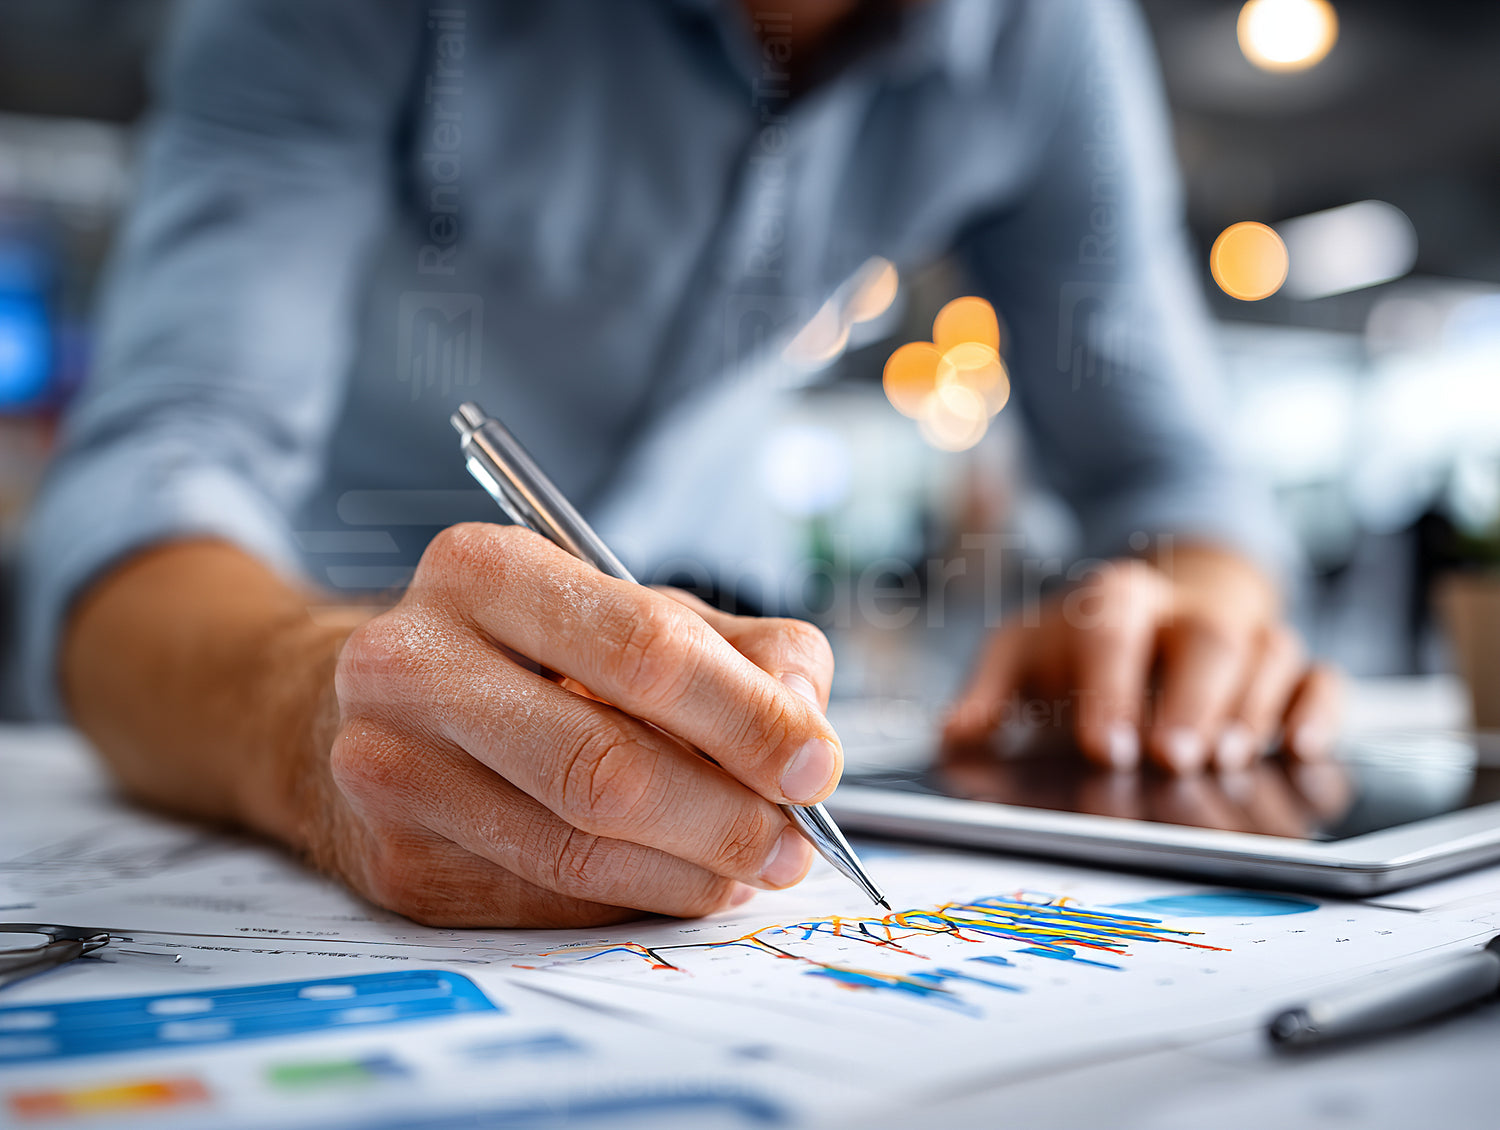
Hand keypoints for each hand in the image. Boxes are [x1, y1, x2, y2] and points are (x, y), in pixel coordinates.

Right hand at [310, 523, 841, 926]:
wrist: (359, 707)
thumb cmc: (526, 654)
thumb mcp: (634, 609)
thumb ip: (745, 650)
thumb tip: (807, 729)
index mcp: (483, 570)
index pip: (644, 649)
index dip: (747, 718)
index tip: (814, 765)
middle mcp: (414, 665)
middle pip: (605, 768)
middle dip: (726, 818)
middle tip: (793, 844)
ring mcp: (391, 770)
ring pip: (577, 853)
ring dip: (690, 875)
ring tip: (748, 867)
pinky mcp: (396, 864)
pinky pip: (547, 903)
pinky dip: (632, 900)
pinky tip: (669, 878)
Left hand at [943, 545, 1340, 773]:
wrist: (1160, 607)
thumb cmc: (1081, 648)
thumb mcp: (1021, 658)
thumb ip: (987, 697)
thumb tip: (953, 737)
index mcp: (1114, 600)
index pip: (1113, 629)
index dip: (1109, 687)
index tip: (1101, 747)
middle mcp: (1186, 610)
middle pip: (1206, 638)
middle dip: (1191, 701)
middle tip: (1172, 759)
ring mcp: (1247, 634)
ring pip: (1267, 653)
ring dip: (1252, 710)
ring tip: (1228, 761)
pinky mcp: (1293, 667)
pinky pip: (1321, 676)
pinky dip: (1319, 709)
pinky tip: (1303, 747)